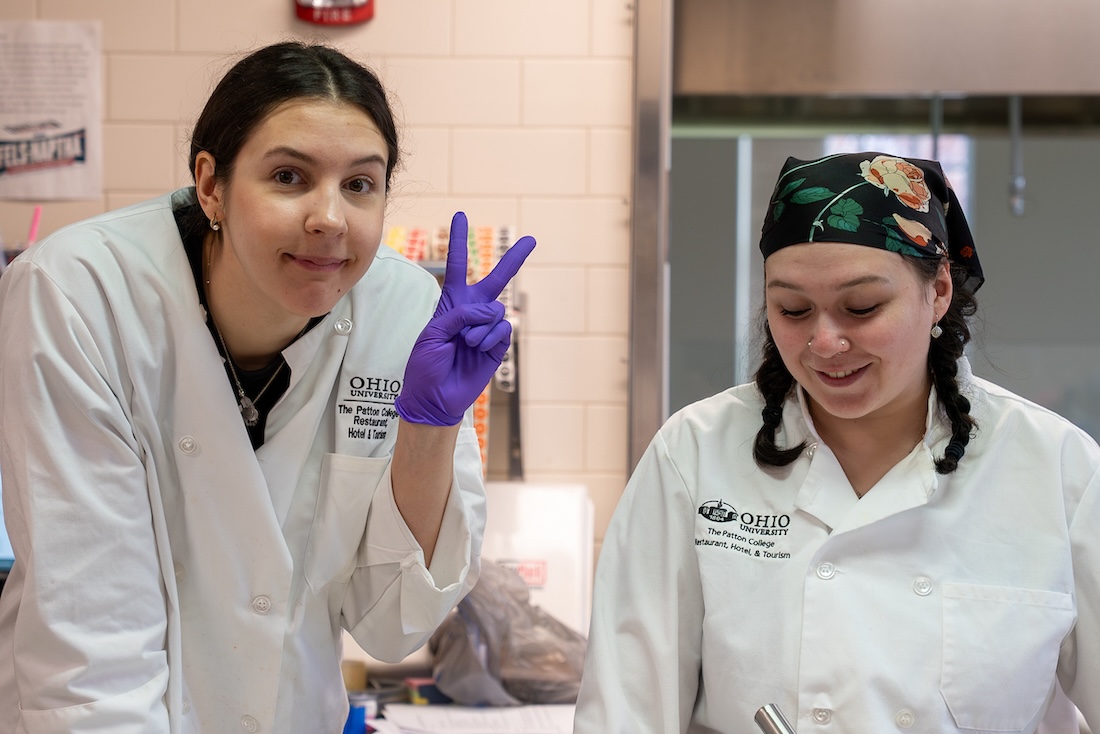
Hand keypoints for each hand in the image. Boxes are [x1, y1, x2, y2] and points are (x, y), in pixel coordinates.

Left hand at [395, 212, 535, 425]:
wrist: (435, 397)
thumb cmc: (426, 365)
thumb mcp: (433, 332)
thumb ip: (460, 314)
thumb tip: (492, 312)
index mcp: (451, 303)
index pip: (457, 266)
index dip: (458, 241)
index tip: (460, 216)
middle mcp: (472, 312)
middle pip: (496, 280)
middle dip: (514, 260)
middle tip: (532, 240)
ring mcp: (487, 328)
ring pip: (496, 312)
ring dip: (480, 327)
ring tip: (465, 343)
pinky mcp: (497, 346)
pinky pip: (502, 330)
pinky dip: (489, 337)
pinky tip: (477, 348)